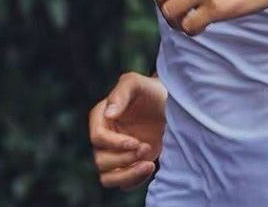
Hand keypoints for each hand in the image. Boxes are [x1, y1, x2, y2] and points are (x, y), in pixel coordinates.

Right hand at [88, 71, 167, 191]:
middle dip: (124, 158)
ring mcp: (115, 153)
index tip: (136, 142)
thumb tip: (108, 114)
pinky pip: (122, 183)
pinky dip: (134, 180)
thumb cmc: (152, 91)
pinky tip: (150, 166)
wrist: (171, 104)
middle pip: (100, 160)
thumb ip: (122, 92)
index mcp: (101, 117)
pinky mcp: (128, 165)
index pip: (96, 137)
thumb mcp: (137, 83)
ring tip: (148, 164)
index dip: (114, 143)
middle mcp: (105, 137)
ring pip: (107, 177)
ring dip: (127, 174)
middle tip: (146, 147)